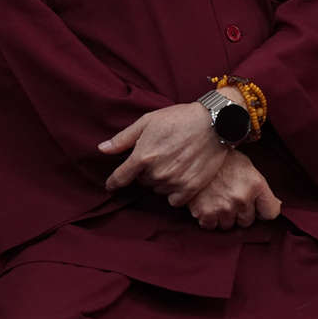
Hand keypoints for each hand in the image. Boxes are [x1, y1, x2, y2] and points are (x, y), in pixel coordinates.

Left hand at [99, 101, 227, 205]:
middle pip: (142, 182)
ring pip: (158, 190)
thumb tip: (102, 149)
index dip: (114, 182)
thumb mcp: (149, 121)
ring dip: (162, 180)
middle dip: (147, 172)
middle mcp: (156, 172)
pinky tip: (182, 177)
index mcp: (142, 156)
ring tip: (175, 163)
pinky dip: (175, 192)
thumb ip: (124, 138)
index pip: (119, 178)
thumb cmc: (180, 118)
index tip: (113, 184)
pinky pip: (174, 200)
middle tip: (161, 156)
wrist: (215, 122)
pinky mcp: (190, 188)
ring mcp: (174, 182)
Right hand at [187, 150, 281, 230]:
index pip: (271, 212)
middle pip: (247, 221)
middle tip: (230, 198)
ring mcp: (224, 207)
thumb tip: (276, 203)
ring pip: (228, 225)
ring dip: (224, 216)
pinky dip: (208, 218)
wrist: (195, 154)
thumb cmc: (222, 159)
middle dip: (241, 213)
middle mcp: (242, 198)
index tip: (257, 208)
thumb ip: (259, 188)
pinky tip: (206, 203)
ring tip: (217, 199)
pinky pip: (211, 226)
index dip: (263, 211)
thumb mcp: (247, 167)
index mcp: (256, 185)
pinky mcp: (205, 214)